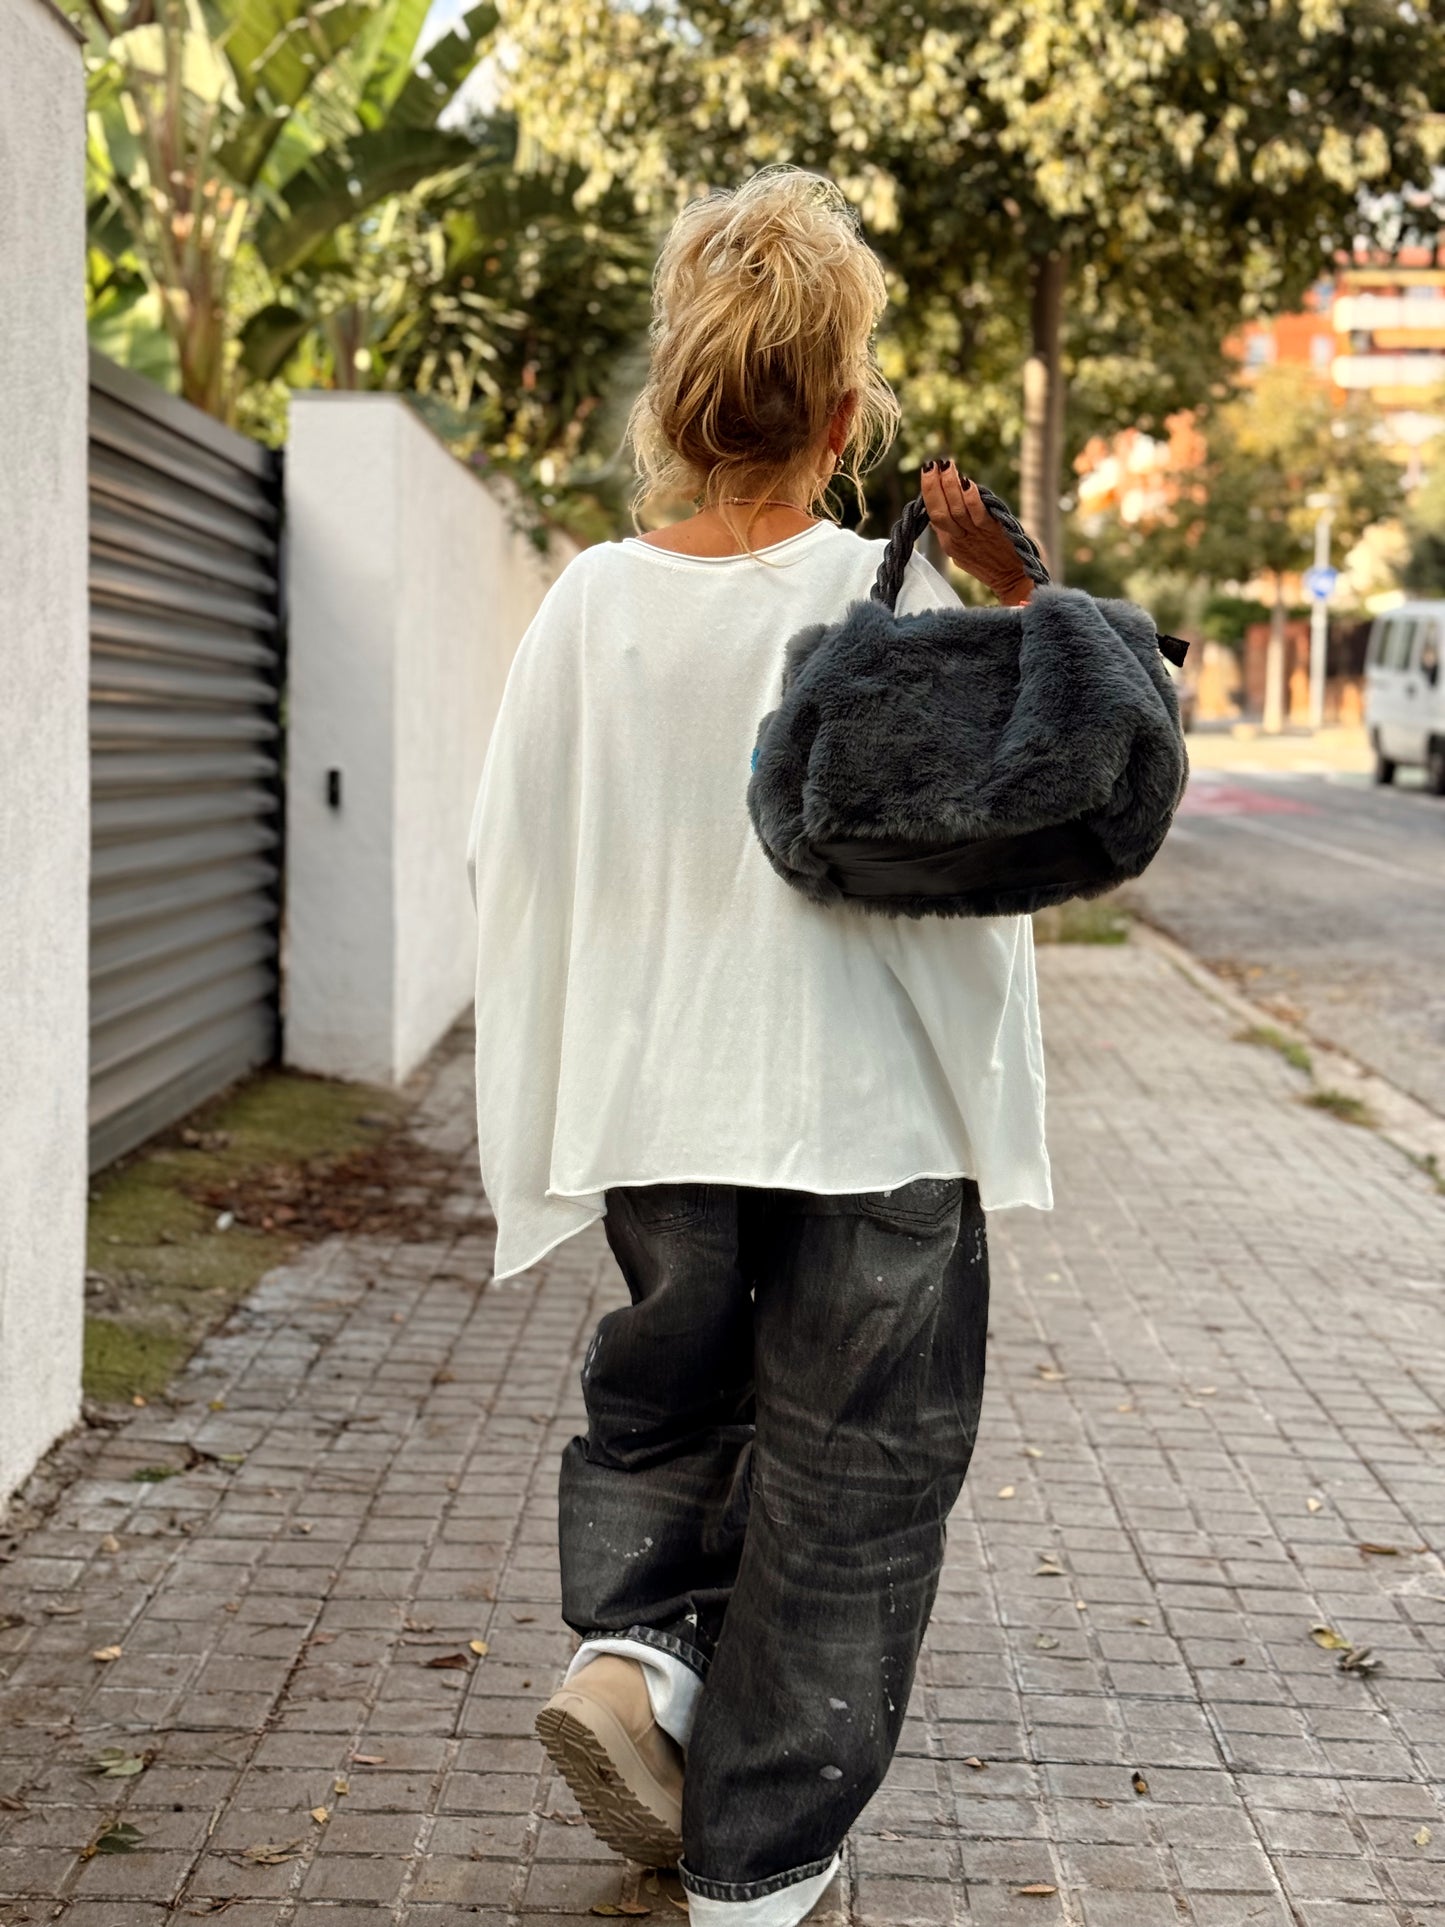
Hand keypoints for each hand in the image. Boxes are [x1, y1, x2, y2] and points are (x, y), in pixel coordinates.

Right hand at [921, 459, 1033, 606]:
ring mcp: (975, 537)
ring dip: (950, 486)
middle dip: (933, 487)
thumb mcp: (965, 551)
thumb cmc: (993, 564)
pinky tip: (967, 483)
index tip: (928, 470)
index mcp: (951, 543)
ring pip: (956, 511)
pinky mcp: (993, 533)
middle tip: (931, 465)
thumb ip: (953, 532)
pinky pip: (978, 515)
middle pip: (939, 513)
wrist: (1016, 582)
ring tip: (946, 466)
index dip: (930, 492)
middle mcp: (959, 540)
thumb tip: (938, 515)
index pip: (934, 515)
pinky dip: (971, 499)